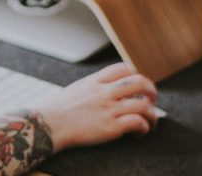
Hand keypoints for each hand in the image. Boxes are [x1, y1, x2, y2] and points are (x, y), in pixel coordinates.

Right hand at [36, 63, 157, 151]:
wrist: (48, 125)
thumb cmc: (58, 110)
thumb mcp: (77, 88)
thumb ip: (93, 86)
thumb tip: (105, 88)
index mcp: (96, 81)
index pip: (124, 68)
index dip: (136, 76)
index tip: (137, 87)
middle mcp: (105, 92)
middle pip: (139, 82)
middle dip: (151, 91)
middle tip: (151, 101)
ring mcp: (109, 109)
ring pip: (143, 105)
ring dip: (152, 115)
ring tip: (151, 122)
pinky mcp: (110, 127)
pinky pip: (137, 122)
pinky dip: (144, 127)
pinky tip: (140, 133)